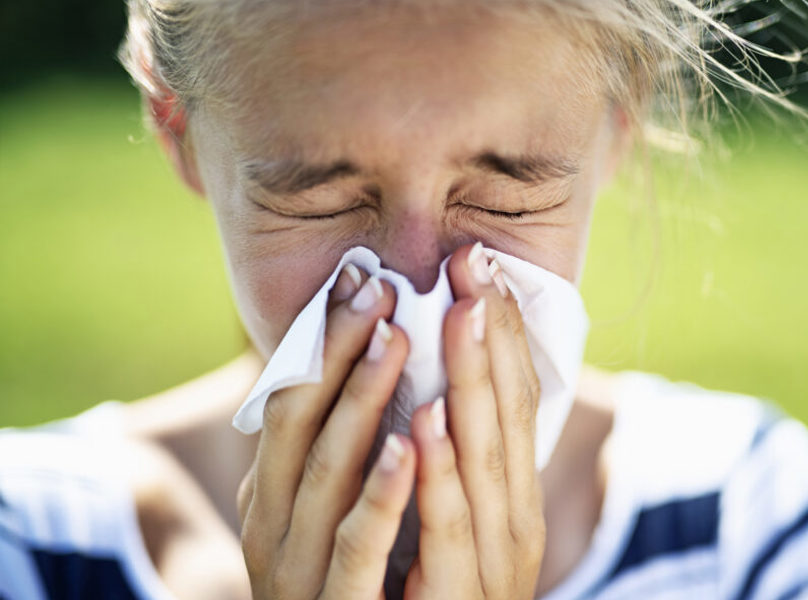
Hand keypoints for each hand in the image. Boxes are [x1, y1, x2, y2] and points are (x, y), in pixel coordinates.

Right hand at [236, 266, 415, 598]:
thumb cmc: (341, 584)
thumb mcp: (324, 513)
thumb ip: (332, 453)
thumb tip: (349, 369)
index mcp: (272, 495)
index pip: (288, 400)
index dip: (321, 340)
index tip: (359, 279)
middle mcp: (273, 526)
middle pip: (299, 423)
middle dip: (338, 351)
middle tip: (379, 287)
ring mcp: (297, 569)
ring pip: (324, 473)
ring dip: (360, 401)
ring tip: (396, 338)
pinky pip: (357, 546)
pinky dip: (382, 491)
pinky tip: (412, 443)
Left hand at [404, 243, 545, 598]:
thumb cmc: (432, 594)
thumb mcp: (450, 517)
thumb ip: (454, 460)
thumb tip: (435, 383)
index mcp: (510, 496)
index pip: (516, 400)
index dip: (503, 332)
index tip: (484, 267)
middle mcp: (513, 522)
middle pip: (509, 416)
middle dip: (492, 336)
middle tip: (475, 262)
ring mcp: (493, 562)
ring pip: (486, 460)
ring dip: (474, 383)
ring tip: (459, 314)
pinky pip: (449, 530)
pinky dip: (441, 473)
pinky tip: (428, 421)